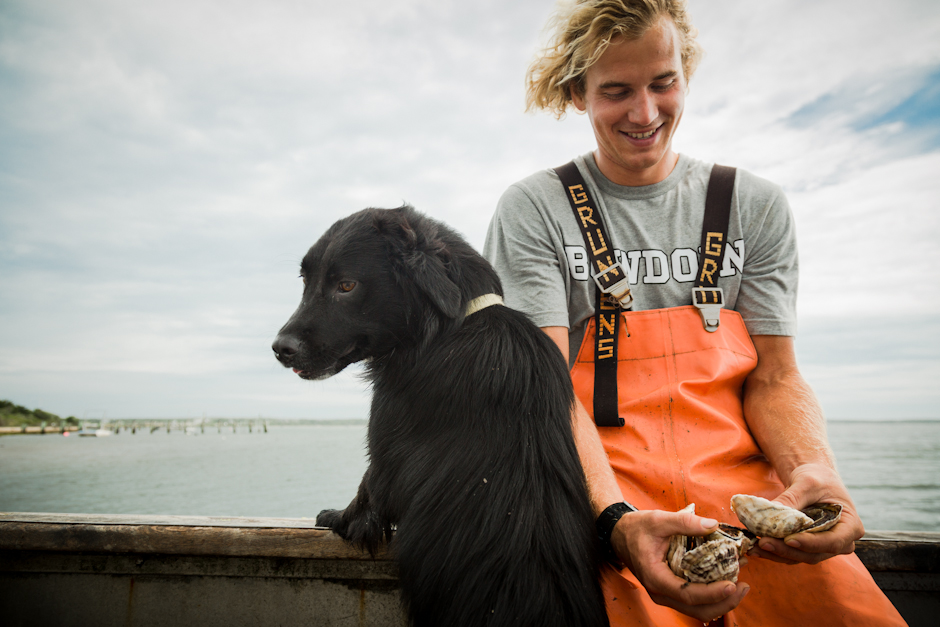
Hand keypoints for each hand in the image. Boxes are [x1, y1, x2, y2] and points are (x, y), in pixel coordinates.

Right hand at [611, 508, 749, 622]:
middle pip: (697, 609)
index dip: (713, 593)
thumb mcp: (658, 519)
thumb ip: (685, 522)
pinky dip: (712, 596)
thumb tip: (714, 524)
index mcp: (655, 577)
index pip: (688, 594)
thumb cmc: (637, 527)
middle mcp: (660, 592)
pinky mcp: (671, 591)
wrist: (619, 534)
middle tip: (744, 587)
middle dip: (724, 603)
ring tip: (741, 585)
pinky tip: (726, 581)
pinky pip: (694, 602)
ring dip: (721, 602)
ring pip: (697, 610)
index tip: (733, 584)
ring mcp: (665, 594)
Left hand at [748, 462, 862, 564]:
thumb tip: (772, 510)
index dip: (811, 543)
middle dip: (787, 550)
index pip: (833, 541)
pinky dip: (773, 551)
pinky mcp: (807, 548)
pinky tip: (754, 546)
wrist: (815, 481)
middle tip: (764, 542)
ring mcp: (823, 547)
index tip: (789, 540)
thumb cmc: (817, 479)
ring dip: (776, 554)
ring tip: (754, 546)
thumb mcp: (807, 482)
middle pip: (814, 553)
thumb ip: (793, 498)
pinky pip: (791, 554)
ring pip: (800, 557)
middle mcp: (840, 541)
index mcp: (850, 526)